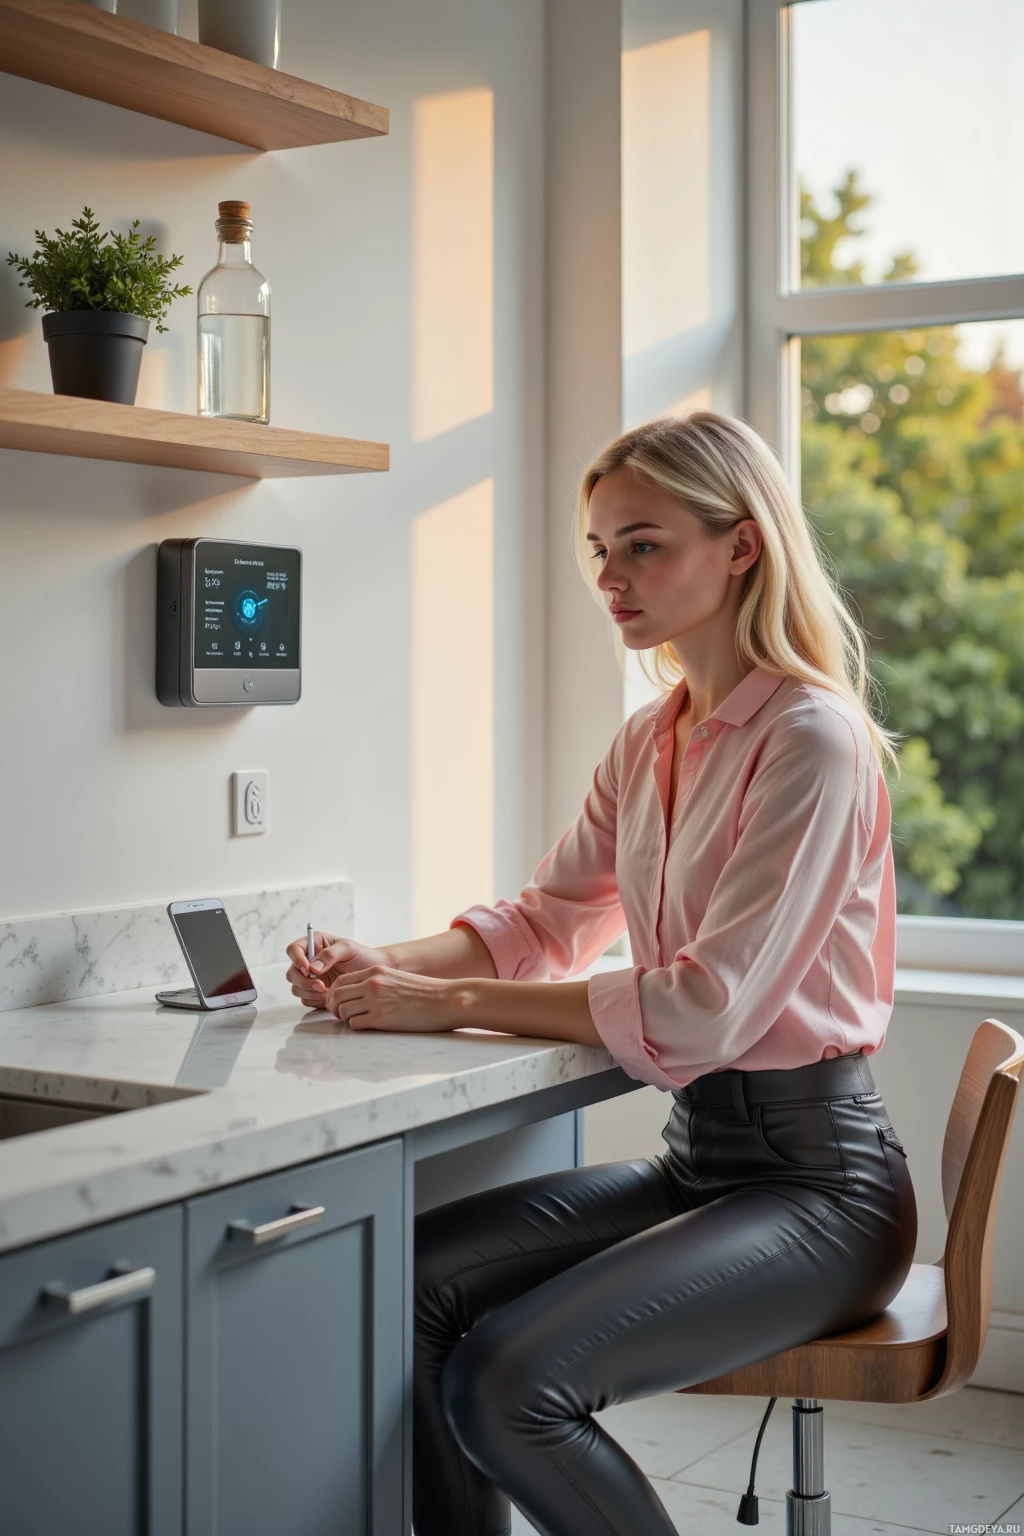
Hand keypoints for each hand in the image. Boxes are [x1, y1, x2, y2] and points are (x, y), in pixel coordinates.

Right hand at [285, 932, 389, 1009]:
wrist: (371, 973)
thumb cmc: (361, 956)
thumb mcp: (348, 949)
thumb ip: (330, 954)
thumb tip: (313, 967)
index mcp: (314, 945)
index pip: (293, 949)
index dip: (296, 959)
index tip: (308, 969)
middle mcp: (308, 961)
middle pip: (292, 972)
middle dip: (303, 981)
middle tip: (320, 985)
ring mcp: (310, 978)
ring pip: (296, 987)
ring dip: (308, 992)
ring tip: (327, 992)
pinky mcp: (314, 992)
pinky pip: (306, 998)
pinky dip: (314, 999)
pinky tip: (329, 997)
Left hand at [324, 964, 457, 1032]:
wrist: (446, 1000)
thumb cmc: (426, 993)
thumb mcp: (397, 979)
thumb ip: (376, 983)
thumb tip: (357, 995)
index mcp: (376, 972)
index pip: (341, 982)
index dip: (335, 995)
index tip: (340, 1004)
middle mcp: (372, 984)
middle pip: (335, 995)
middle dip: (334, 1007)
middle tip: (343, 1016)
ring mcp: (376, 1000)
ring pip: (342, 1011)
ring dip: (346, 1019)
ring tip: (359, 1021)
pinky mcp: (381, 1018)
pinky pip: (354, 1024)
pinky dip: (357, 1027)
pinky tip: (369, 1026)